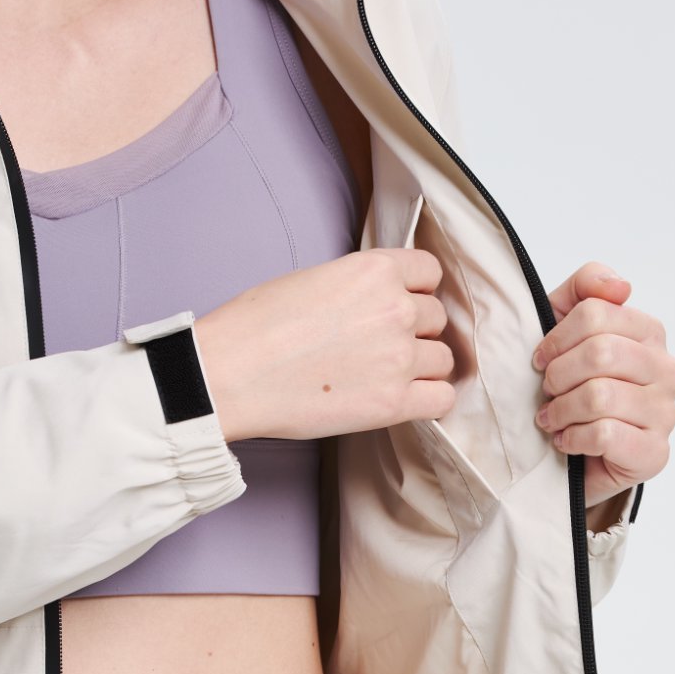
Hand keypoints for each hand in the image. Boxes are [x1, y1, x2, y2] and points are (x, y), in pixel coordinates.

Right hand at [194, 248, 455, 442]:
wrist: (231, 374)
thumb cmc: (255, 327)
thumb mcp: (315, 279)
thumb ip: (360, 286)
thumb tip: (378, 302)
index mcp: (375, 270)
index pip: (429, 272)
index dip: (416, 290)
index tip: (403, 304)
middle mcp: (397, 309)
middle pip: (436, 318)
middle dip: (415, 331)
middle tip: (381, 347)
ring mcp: (400, 357)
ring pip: (443, 359)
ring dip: (422, 367)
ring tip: (386, 376)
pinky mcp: (393, 403)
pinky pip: (442, 399)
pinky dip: (430, 399)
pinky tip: (406, 399)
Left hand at [531, 262, 674, 511]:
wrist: (574, 455)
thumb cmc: (571, 389)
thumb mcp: (566, 329)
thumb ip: (585, 290)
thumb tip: (620, 285)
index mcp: (649, 333)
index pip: (597, 312)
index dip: (556, 337)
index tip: (541, 359)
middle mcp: (667, 369)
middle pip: (600, 352)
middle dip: (558, 375)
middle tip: (547, 392)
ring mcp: (666, 412)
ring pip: (600, 396)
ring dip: (561, 410)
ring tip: (552, 419)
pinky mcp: (654, 452)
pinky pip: (606, 434)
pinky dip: (573, 438)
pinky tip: (566, 441)